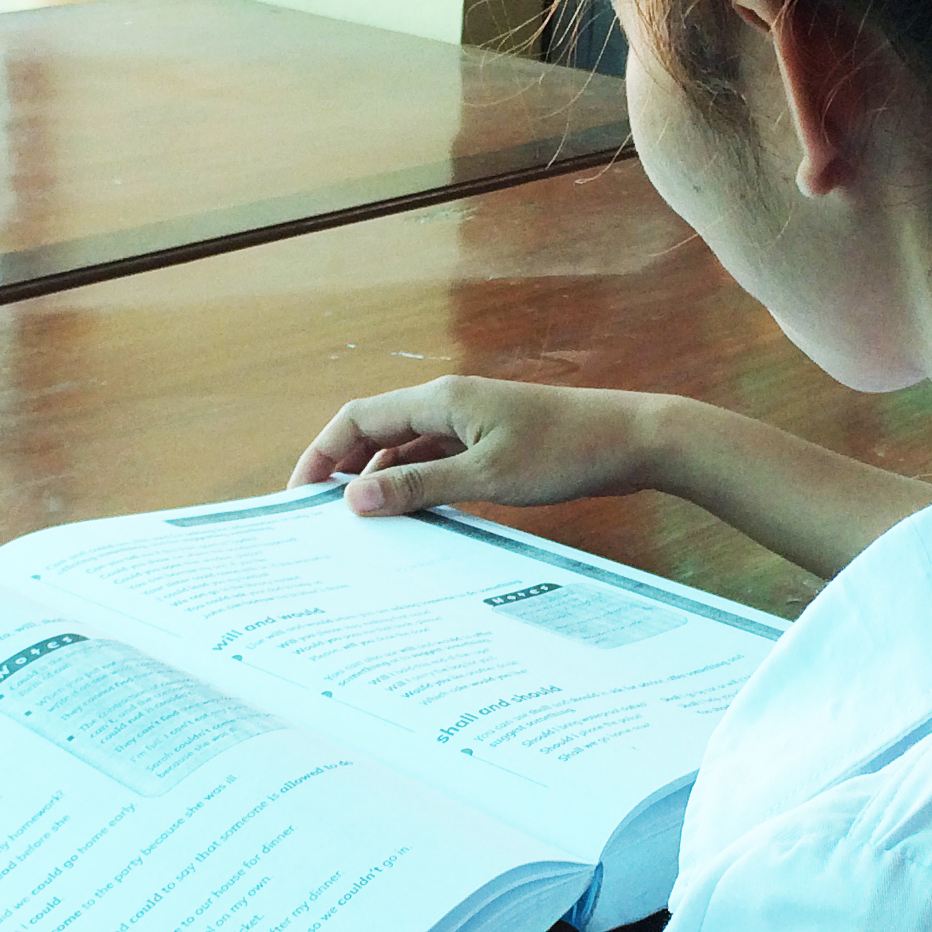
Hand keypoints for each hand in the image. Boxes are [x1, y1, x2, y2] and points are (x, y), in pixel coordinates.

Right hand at [288, 377, 672, 515]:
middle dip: (344, 473)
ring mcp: (470, 425)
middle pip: (375, 434)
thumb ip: (418, 486)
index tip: (299, 498)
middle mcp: (448, 405)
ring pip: (406, 452)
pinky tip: (412, 522)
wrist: (632, 440)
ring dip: (382, 485)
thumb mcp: (486, 476)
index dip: (321, 455)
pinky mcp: (492, 445)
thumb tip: (353, 499)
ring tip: (362, 531)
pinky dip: (418, 489)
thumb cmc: (566, 451)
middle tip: (322, 522)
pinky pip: (437, 465)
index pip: (357, 419)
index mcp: (439, 399)